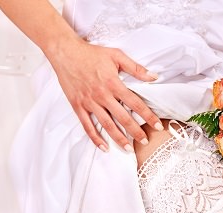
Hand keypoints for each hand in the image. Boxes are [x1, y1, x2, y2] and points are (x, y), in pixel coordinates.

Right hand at [46, 38, 162, 151]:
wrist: (64, 52)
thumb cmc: (91, 54)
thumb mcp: (116, 56)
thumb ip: (136, 68)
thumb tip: (154, 77)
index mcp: (113, 84)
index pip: (136, 103)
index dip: (148, 116)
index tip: (158, 125)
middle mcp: (102, 95)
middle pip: (123, 118)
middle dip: (136, 131)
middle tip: (145, 141)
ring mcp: (89, 102)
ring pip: (106, 125)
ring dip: (118, 139)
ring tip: (128, 149)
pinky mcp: (78, 106)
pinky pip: (87, 125)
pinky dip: (95, 138)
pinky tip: (104, 147)